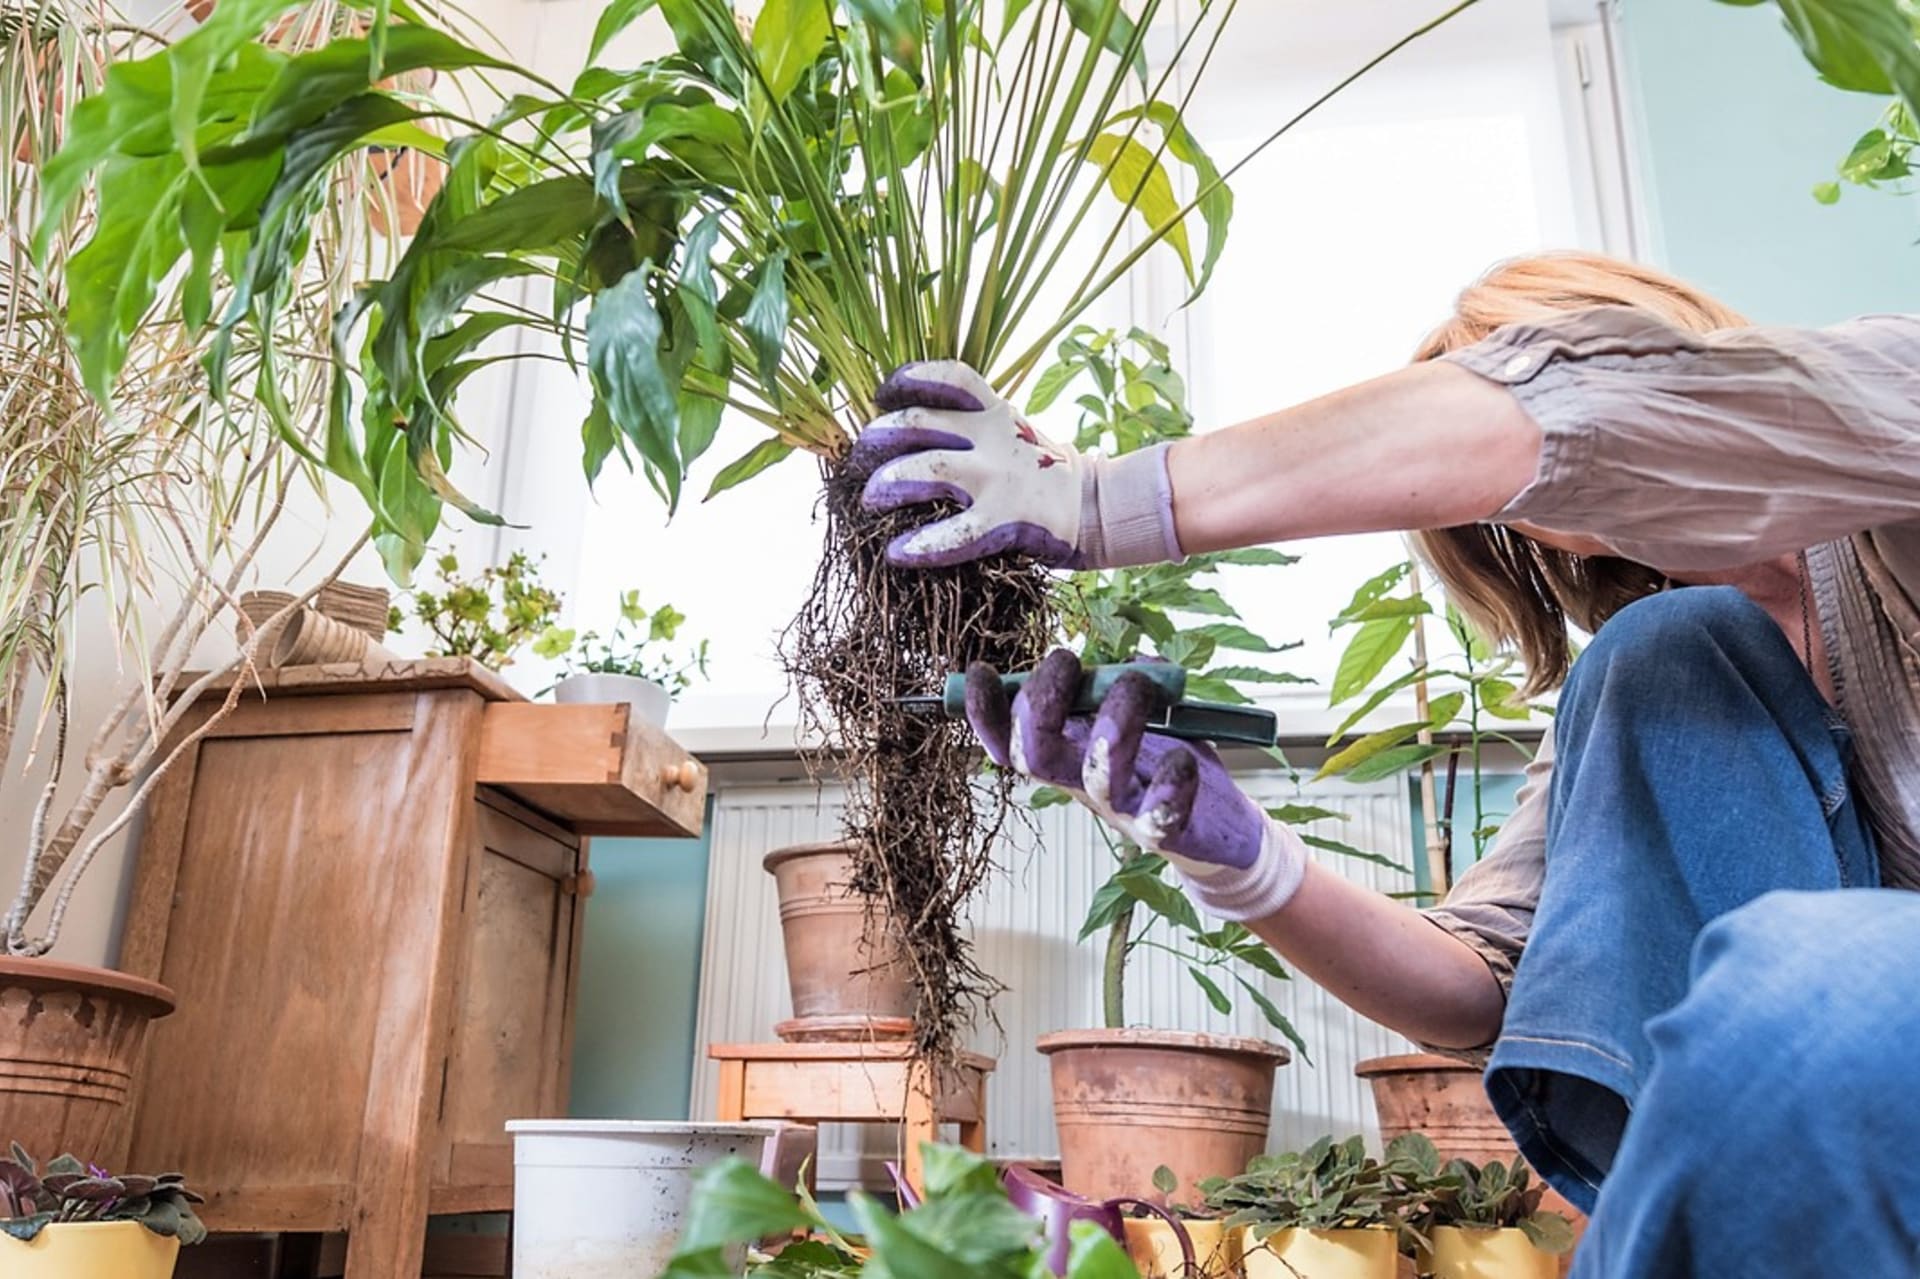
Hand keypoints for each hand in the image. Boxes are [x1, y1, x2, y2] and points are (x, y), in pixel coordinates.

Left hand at [853, 361, 1181, 570]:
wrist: (1104, 508)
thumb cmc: (1048, 475)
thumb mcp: (1015, 434)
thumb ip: (975, 429)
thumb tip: (914, 435)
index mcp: (995, 411)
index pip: (948, 377)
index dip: (910, 379)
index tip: (882, 393)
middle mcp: (993, 435)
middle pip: (920, 422)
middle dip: (879, 438)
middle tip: (859, 459)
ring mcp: (998, 476)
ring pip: (929, 467)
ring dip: (889, 482)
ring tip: (869, 500)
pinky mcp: (1006, 518)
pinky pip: (955, 532)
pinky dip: (922, 544)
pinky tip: (899, 553)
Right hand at [966, 650, 1307, 920]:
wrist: (1221, 830)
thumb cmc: (1169, 763)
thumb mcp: (1141, 715)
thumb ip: (1124, 684)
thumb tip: (1127, 656)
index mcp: (1068, 753)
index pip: (1008, 739)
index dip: (984, 713)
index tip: (981, 672)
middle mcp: (1083, 782)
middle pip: (1032, 757)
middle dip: (1040, 703)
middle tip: (1066, 661)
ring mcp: (1122, 809)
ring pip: (1094, 777)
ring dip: (1113, 723)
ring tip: (1137, 684)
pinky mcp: (1164, 830)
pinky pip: (1158, 814)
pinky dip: (1170, 782)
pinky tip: (1182, 758)